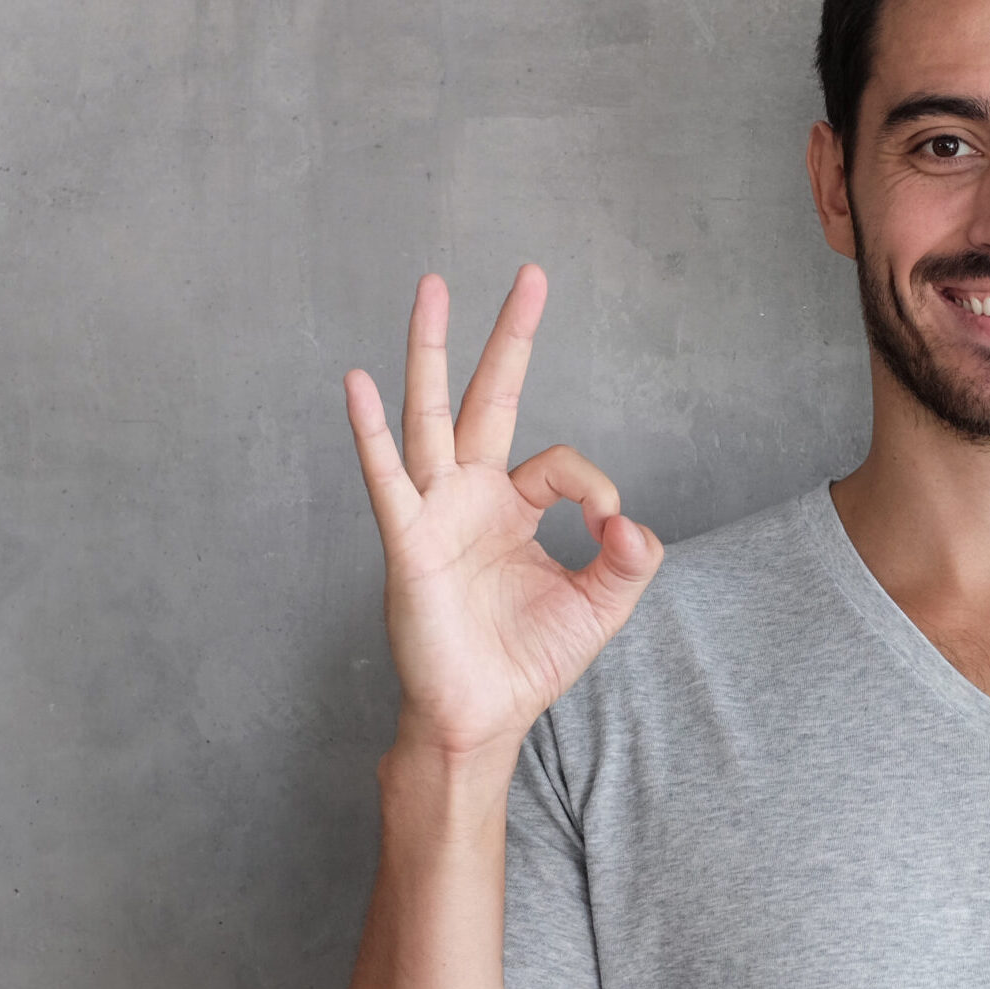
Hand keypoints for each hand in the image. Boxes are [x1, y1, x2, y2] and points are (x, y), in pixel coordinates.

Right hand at [343, 265, 661, 762]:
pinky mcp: (408, 541)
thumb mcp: (602, 605)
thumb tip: (632, 521)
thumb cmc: (527, 659)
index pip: (560, 463)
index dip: (594, 486)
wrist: (482, 714)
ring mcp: (434, 511)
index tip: (612, 529)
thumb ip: (629, 560)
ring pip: (430, 415)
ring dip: (430, 350)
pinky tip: (357, 382)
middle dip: (508, 336)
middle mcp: (470, 495)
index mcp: (513, 505)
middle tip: (530, 274)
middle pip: (487, 396)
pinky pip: (386, 478)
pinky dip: (370, 431)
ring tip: (431, 287)